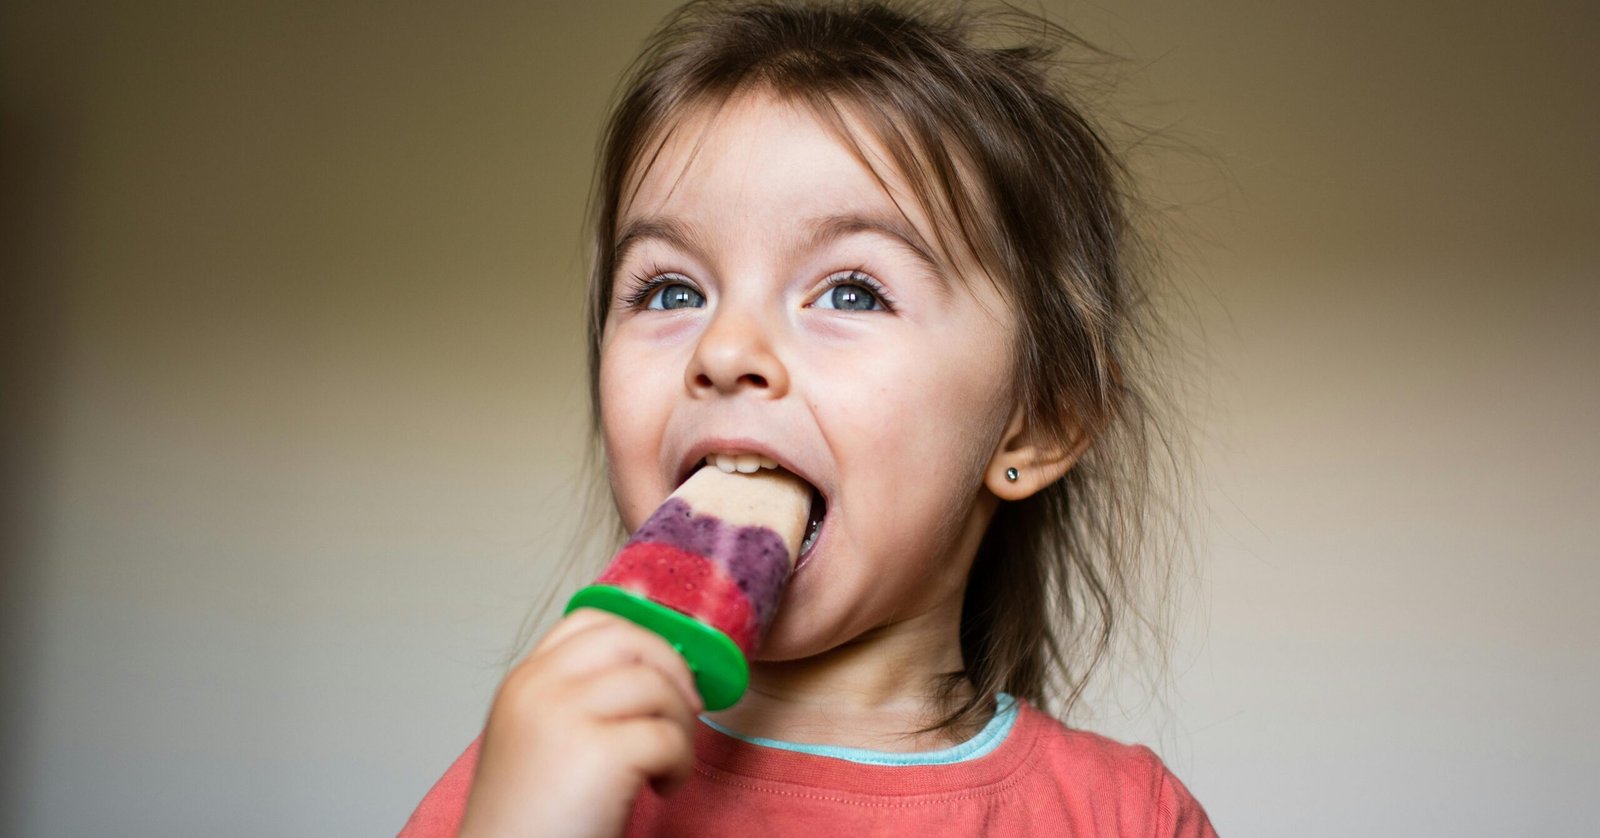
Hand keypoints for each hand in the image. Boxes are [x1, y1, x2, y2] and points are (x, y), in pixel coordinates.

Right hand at [458, 607, 702, 837]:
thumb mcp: (538, 740)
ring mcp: (564, 715)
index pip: (590, 622)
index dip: (640, 641)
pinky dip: (681, 763)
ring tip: (667, 765)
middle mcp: (539, 688)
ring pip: (657, 685)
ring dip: (681, 725)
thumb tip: (649, 674)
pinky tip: (663, 788)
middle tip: (685, 711)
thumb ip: (574, 699)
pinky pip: (668, 735)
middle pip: (629, 639)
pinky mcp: (597, 753)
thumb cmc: (532, 821)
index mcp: (524, 682)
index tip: (661, 676)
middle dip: (672, 671)